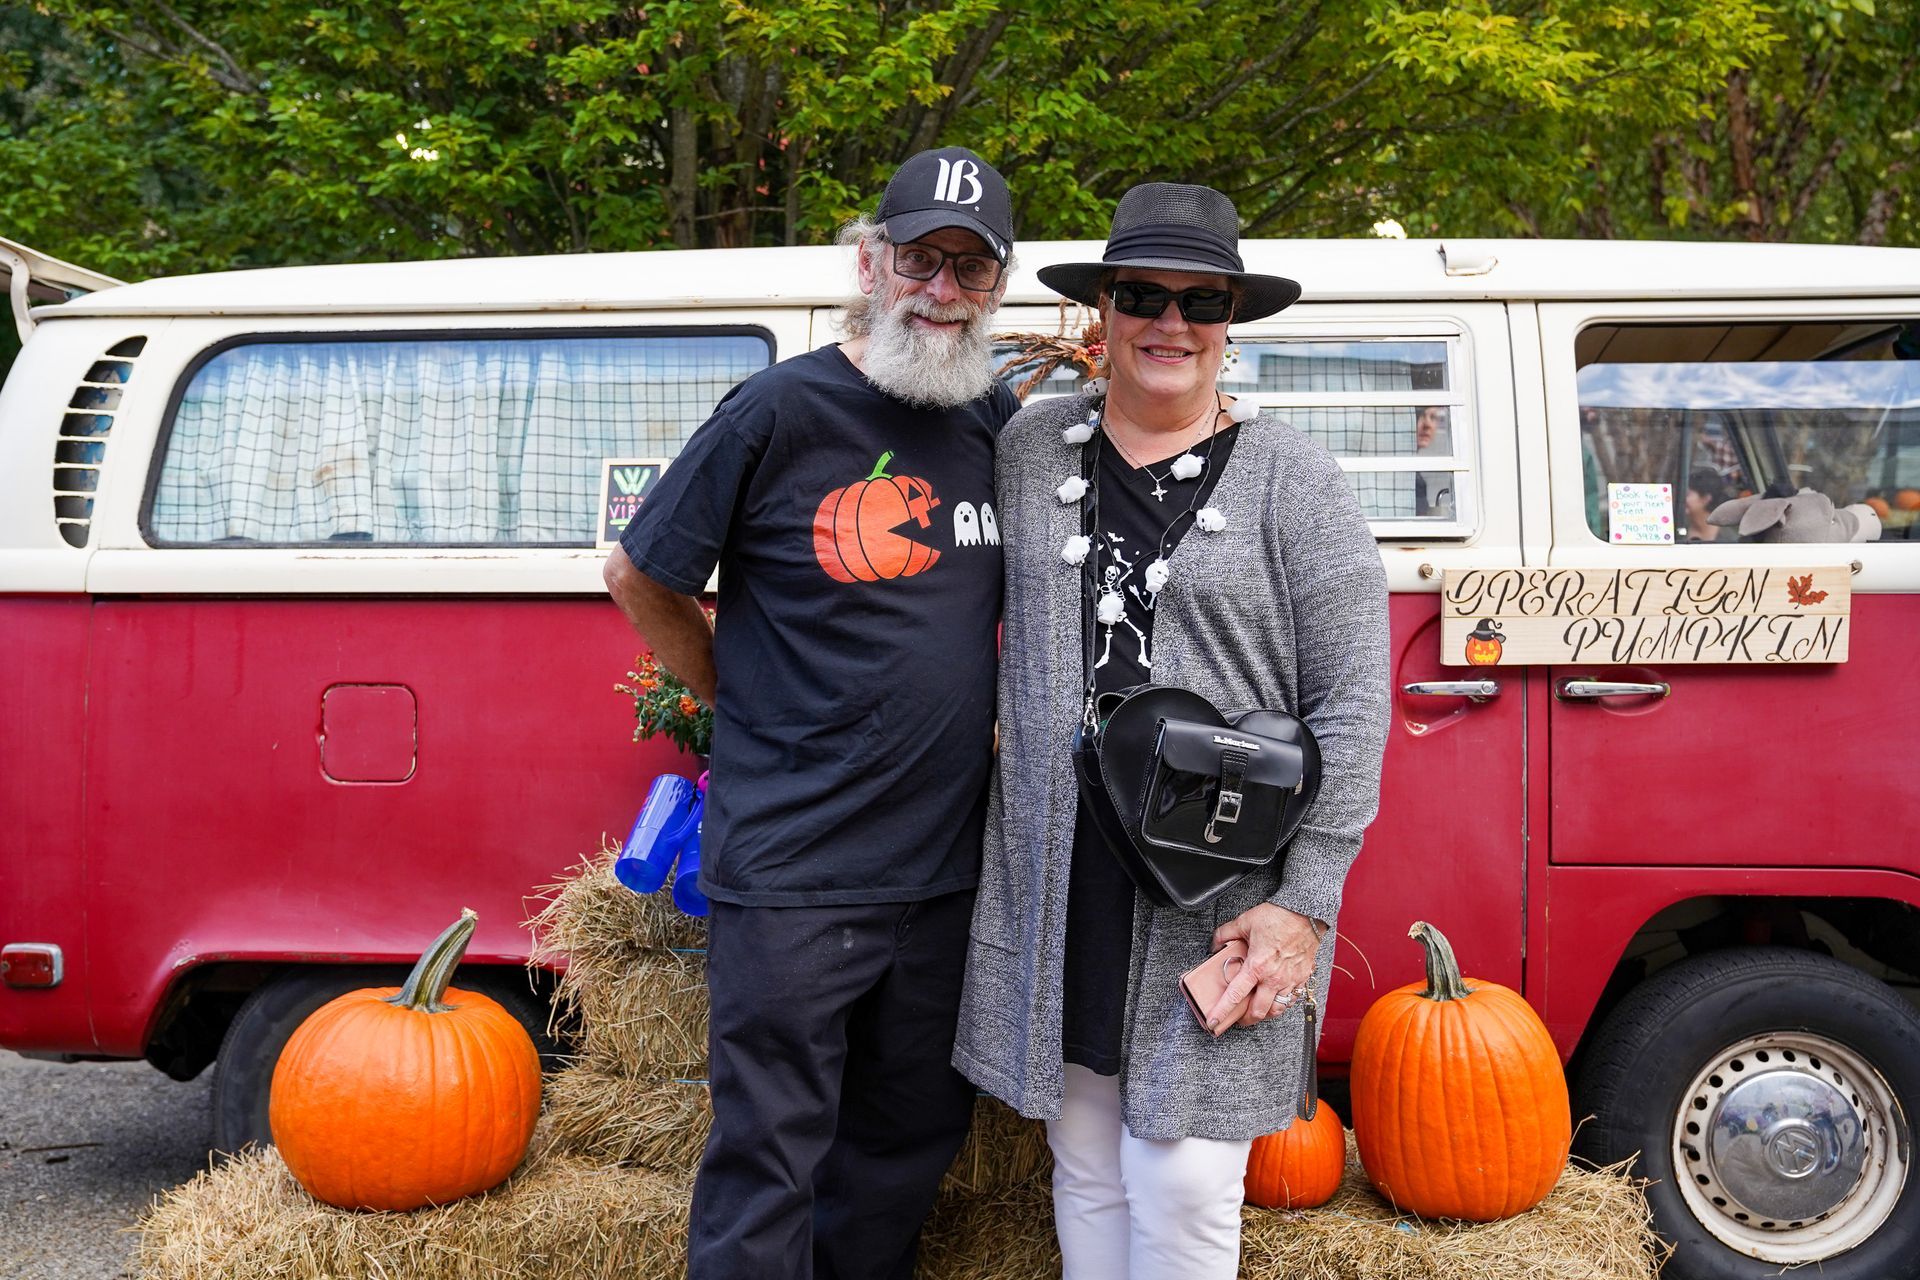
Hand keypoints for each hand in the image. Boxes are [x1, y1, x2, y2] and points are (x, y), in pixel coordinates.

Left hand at [1204, 904, 1322, 1030]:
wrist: (1305, 913)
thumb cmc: (1278, 916)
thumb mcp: (1244, 921)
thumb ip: (1225, 934)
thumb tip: (1215, 944)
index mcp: (1256, 966)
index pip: (1235, 996)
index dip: (1222, 1011)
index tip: (1213, 1022)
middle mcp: (1274, 978)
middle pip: (1258, 1012)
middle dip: (1246, 1020)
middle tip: (1238, 1019)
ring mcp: (1290, 980)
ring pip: (1277, 1010)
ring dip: (1265, 1014)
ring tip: (1257, 1011)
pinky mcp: (1303, 977)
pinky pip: (1293, 999)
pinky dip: (1283, 1003)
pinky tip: (1276, 998)